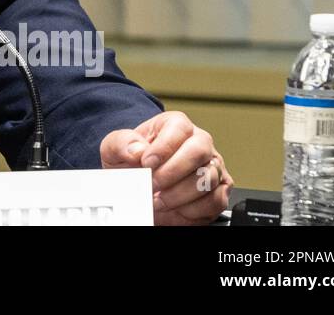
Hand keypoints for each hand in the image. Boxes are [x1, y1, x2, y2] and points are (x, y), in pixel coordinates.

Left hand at [100, 110, 231, 224]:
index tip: (146, 163)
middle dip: (172, 173)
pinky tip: (175, 207)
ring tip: (158, 199)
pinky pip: (215, 201)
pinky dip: (192, 209)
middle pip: (199, 151)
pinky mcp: (219, 191)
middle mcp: (199, 143)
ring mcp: (212, 167)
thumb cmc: (130, 163)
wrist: (138, 188)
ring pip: (207, 179)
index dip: (163, 147)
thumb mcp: (114, 149)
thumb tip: (138, 149)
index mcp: (175, 125)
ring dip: (178, 195)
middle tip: (152, 184)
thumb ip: (121, 143)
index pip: (179, 128)